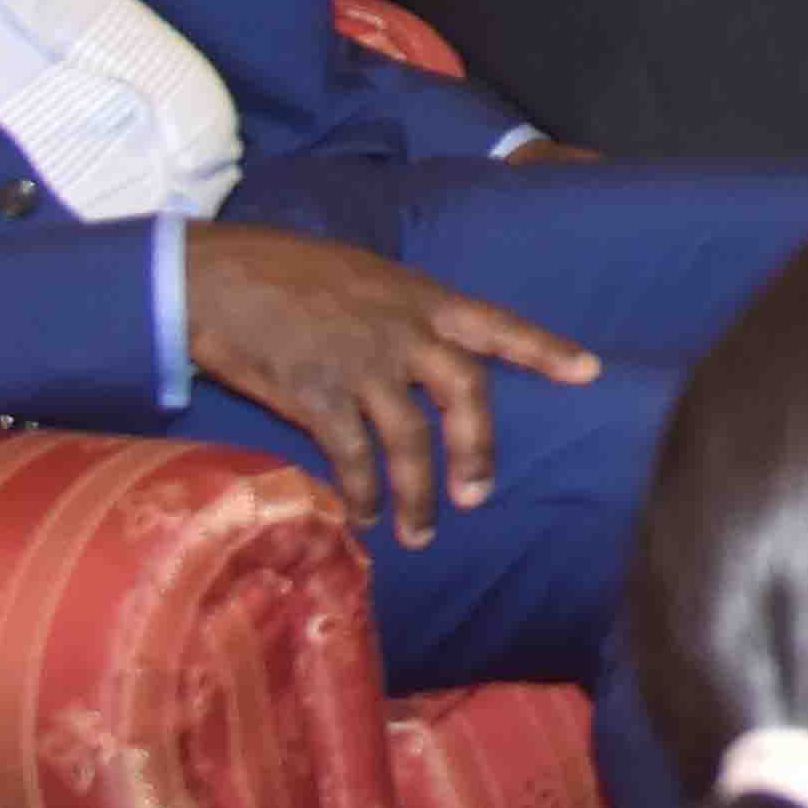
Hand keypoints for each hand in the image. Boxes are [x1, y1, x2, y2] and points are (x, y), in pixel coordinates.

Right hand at [184, 225, 597, 548]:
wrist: (218, 276)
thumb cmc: (290, 275)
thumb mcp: (368, 278)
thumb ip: (406, 315)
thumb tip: (430, 351)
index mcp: (422, 299)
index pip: (499, 324)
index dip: (545, 348)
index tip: (589, 372)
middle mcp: (402, 330)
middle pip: (465, 391)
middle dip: (477, 448)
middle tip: (477, 495)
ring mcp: (360, 363)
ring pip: (408, 438)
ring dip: (418, 492)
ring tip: (421, 532)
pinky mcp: (315, 395)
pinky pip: (351, 455)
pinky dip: (361, 491)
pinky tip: (364, 514)